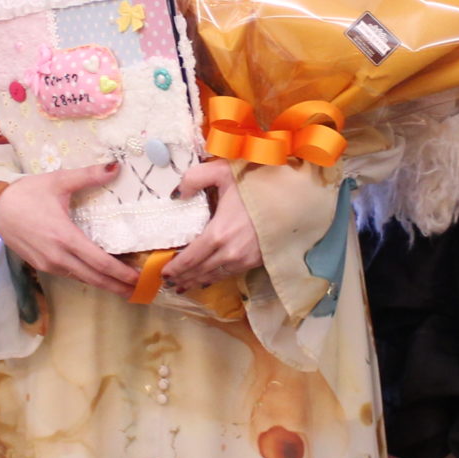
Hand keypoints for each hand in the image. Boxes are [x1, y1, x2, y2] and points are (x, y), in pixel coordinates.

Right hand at [0, 163, 140, 296]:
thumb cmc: (27, 192)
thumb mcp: (59, 180)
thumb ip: (89, 176)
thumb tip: (116, 167)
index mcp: (65, 236)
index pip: (99, 262)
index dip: (121, 273)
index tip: (139, 279)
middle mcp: (58, 256)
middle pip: (94, 278)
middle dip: (117, 286)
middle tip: (139, 291)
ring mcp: (48, 263)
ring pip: (81, 279)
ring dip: (103, 283)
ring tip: (122, 286)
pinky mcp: (40, 265)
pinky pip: (69, 275)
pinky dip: (87, 277)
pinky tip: (97, 275)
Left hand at [159, 159, 262, 291]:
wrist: (295, 196)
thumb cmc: (258, 182)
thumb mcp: (223, 171)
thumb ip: (195, 178)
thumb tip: (176, 194)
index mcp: (218, 233)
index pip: (190, 257)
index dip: (175, 267)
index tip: (163, 272)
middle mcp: (230, 251)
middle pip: (200, 270)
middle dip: (183, 277)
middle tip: (170, 283)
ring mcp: (244, 259)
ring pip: (215, 275)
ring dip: (198, 281)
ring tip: (185, 285)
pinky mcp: (256, 260)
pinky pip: (230, 274)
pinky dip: (215, 278)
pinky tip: (209, 279)